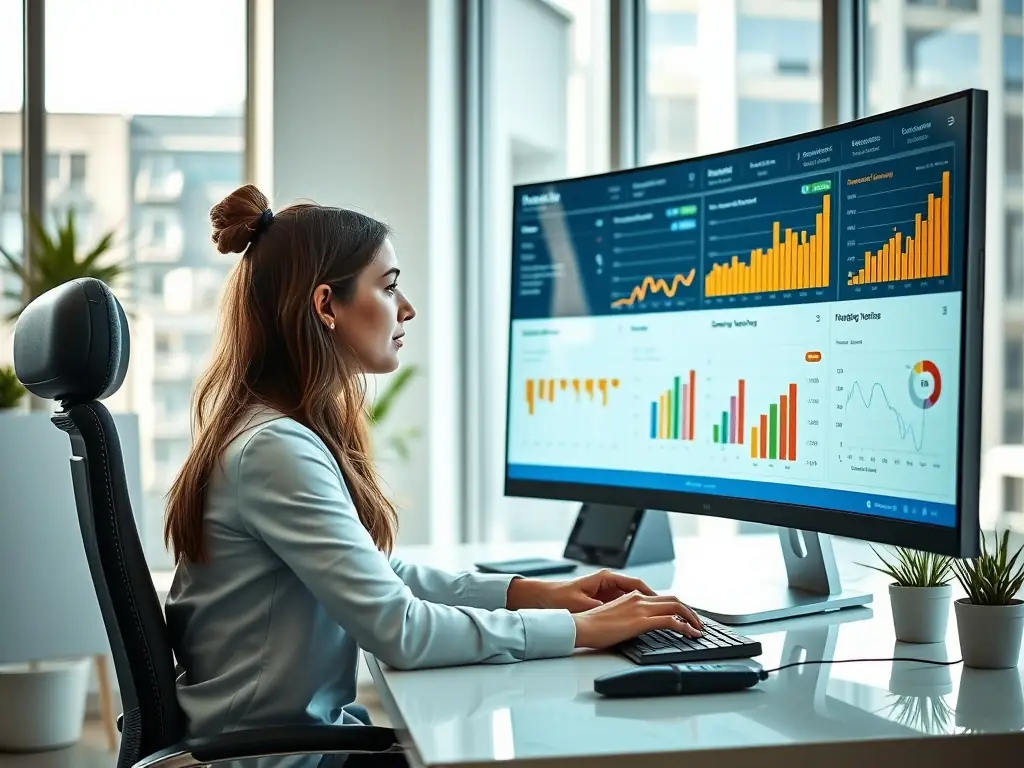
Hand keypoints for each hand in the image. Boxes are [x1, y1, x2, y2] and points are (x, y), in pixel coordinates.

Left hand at [545, 569, 666, 611]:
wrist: (544, 597)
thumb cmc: (560, 596)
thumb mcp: (582, 603)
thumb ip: (601, 607)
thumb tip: (618, 613)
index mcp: (606, 578)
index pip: (636, 584)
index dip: (652, 594)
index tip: (665, 603)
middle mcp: (609, 582)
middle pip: (639, 591)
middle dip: (654, 601)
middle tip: (670, 612)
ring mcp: (606, 590)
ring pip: (633, 598)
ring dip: (645, 608)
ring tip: (660, 620)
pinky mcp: (602, 599)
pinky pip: (624, 605)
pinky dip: (633, 612)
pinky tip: (639, 623)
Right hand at [571, 591, 702, 649]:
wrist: (581, 626)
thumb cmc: (592, 625)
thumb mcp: (615, 616)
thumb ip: (629, 616)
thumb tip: (639, 626)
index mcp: (632, 596)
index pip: (662, 598)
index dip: (678, 607)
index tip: (685, 617)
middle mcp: (639, 598)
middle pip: (674, 599)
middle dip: (689, 611)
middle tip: (697, 623)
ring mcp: (641, 608)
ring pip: (676, 607)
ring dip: (691, 618)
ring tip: (698, 630)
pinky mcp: (641, 621)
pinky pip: (671, 621)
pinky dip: (685, 626)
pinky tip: (690, 634)